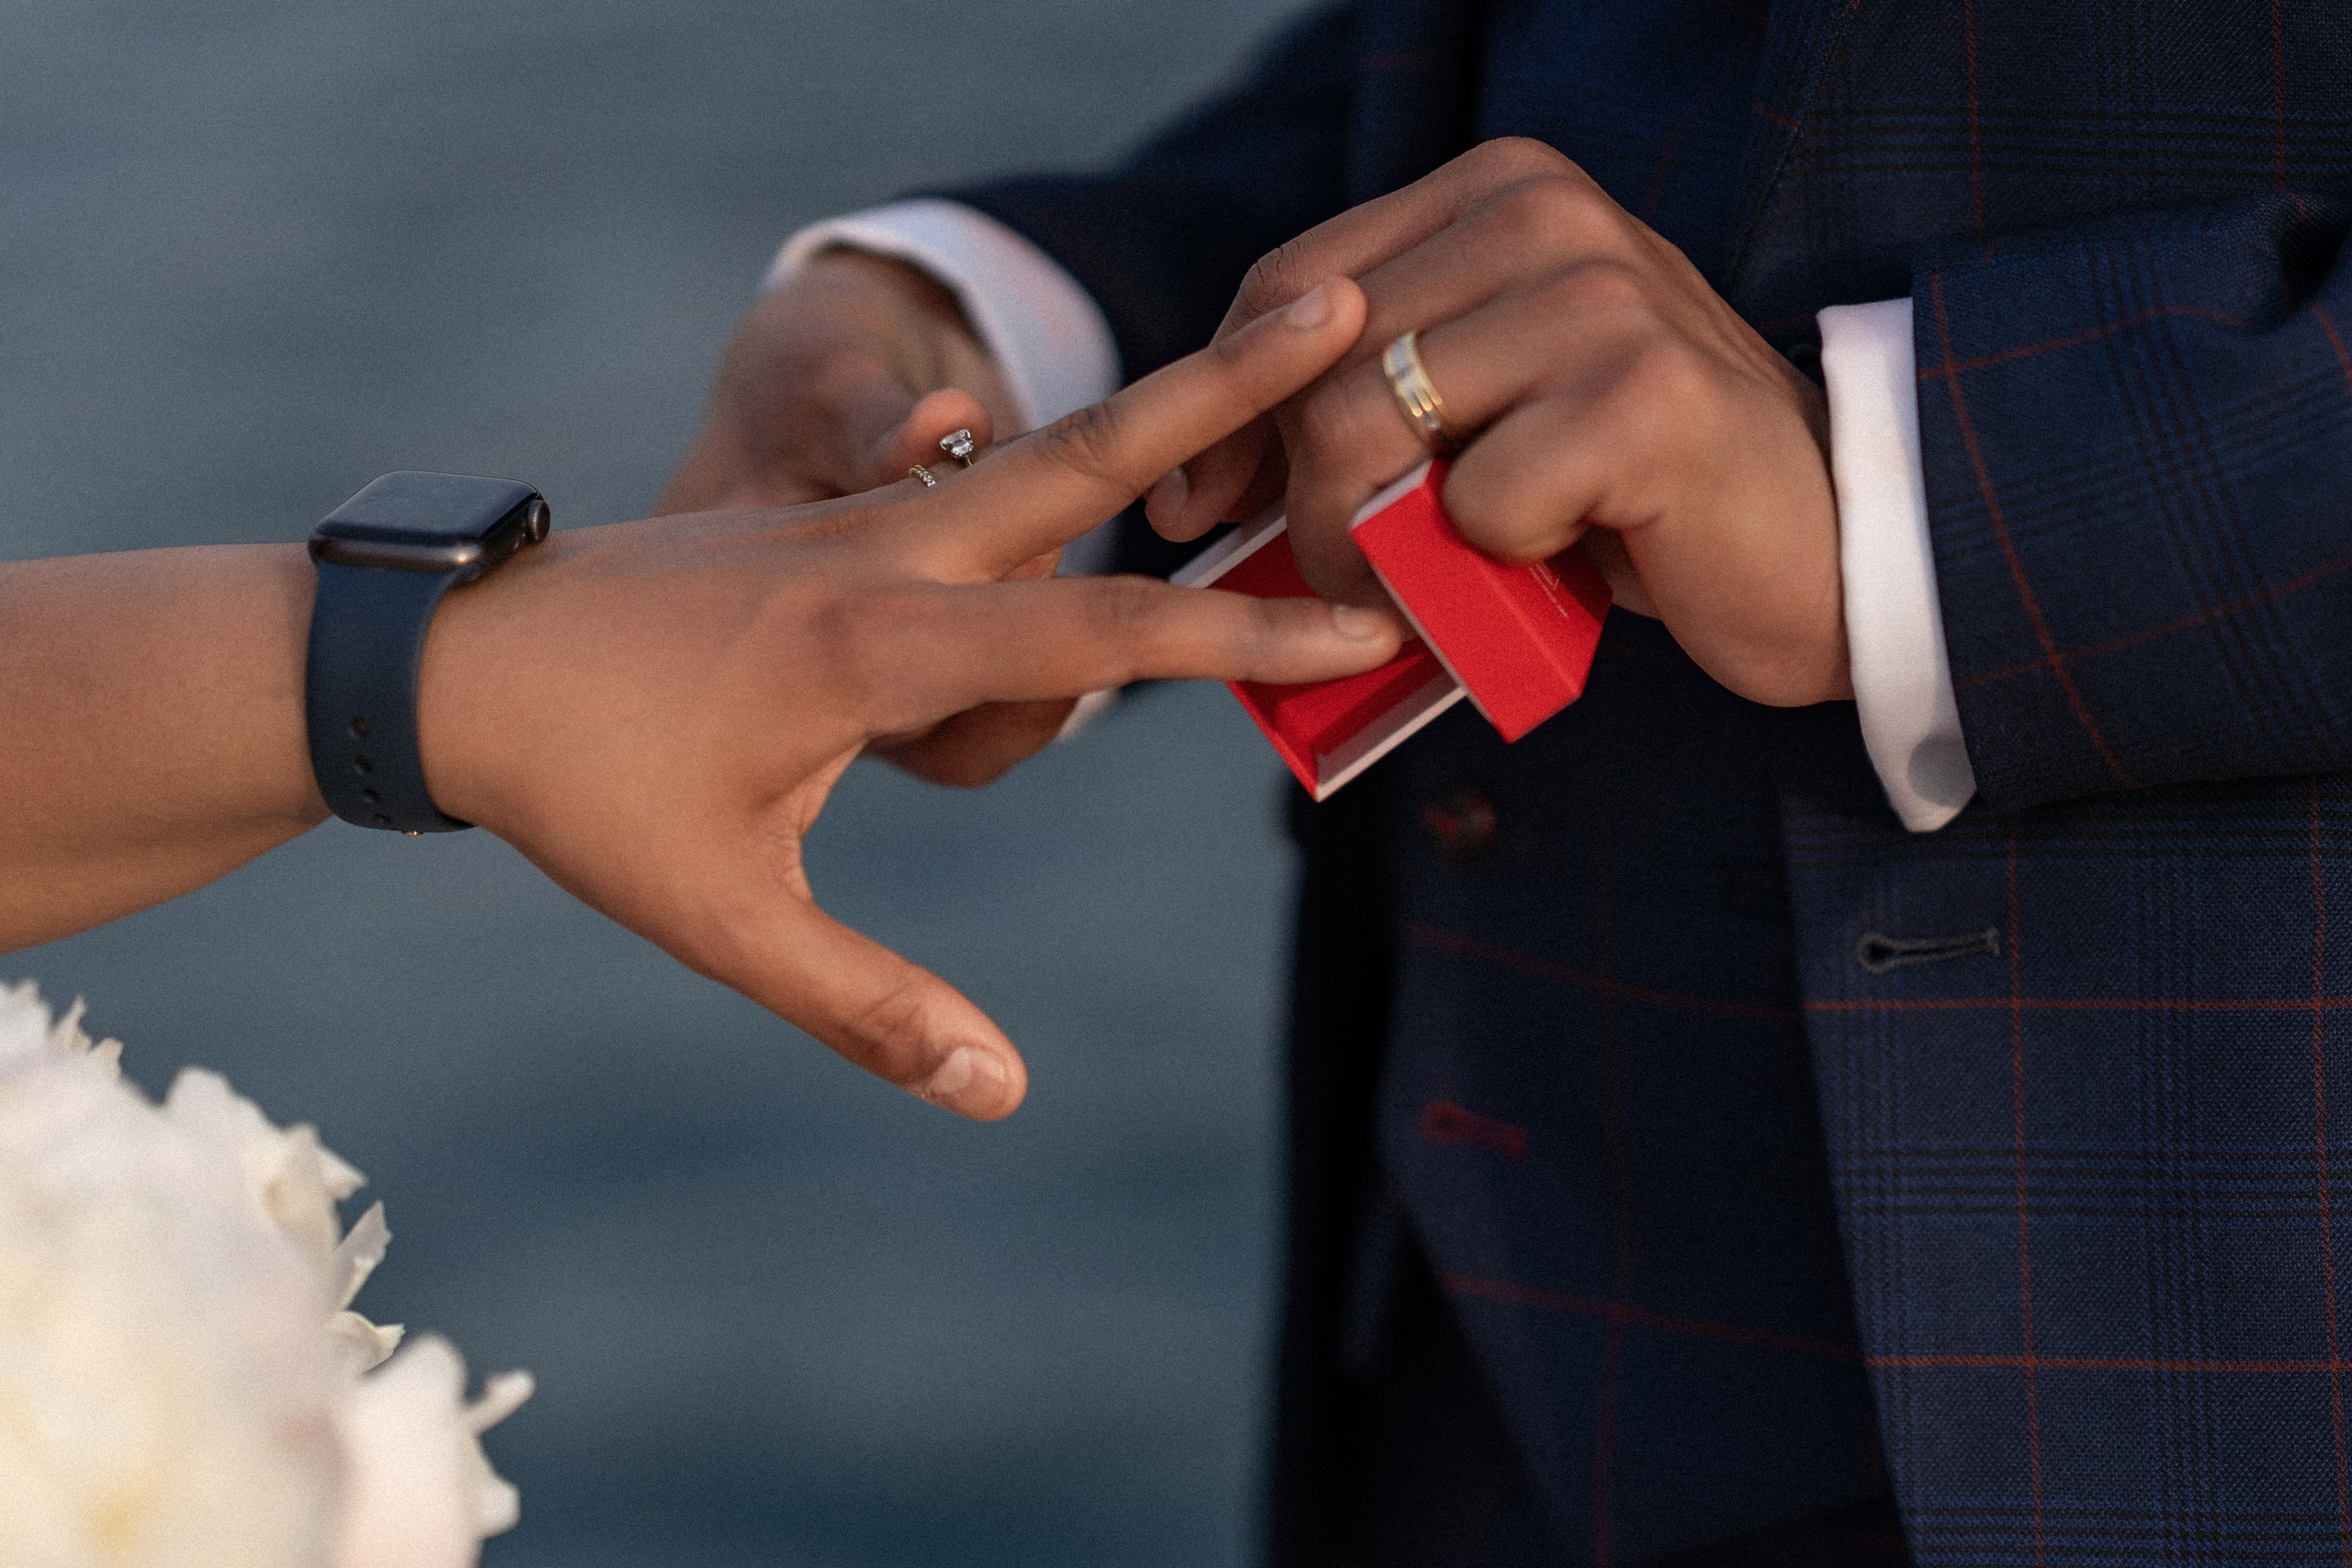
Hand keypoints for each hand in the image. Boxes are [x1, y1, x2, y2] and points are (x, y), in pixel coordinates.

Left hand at [421, 278, 1396, 1120]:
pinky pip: (980, 489)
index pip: (1100, 637)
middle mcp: (884, 554)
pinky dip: (1067, 470)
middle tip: (1337, 299)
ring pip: (1040, 458)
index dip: (1242, 638)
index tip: (1359, 628)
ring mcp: (860, 520)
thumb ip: (866, 1006)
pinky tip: (1114, 477)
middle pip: (1087, 453)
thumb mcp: (716, 915)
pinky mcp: (836, 523)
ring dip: (1158, 411)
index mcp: (873, 645)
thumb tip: (1002, 1092)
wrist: (445, 659)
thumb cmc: (578, 789)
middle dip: (1221, 383)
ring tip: (1268, 358)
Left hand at [1149, 138, 1849, 707]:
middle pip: (1318, 365)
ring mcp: (1601, 295)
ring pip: (1371, 430)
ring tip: (1410, 601)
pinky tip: (1544, 572)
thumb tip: (1195, 477)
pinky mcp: (1644, 396)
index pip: (1292, 283)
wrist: (1835, 548)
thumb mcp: (1492, 411)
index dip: (1222, 403)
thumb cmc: (1637, 493)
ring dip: (1364, 549)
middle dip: (1292, 501)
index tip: (1193, 504)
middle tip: (1328, 585)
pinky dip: (1481, 572)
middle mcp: (1549, 214)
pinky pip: (1473, 505)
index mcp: (1503, 191)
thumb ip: (1371, 396)